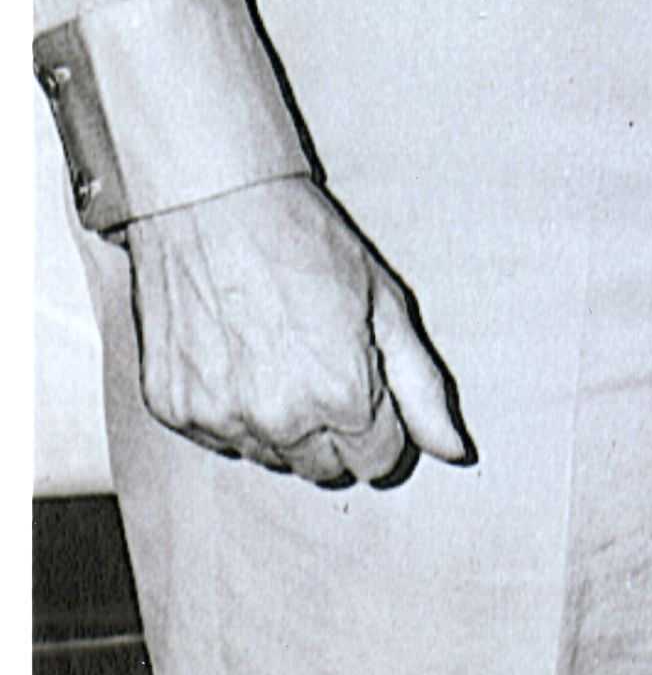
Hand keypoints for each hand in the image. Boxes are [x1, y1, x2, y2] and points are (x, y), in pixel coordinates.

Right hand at [127, 172, 472, 486]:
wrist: (211, 205)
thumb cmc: (306, 246)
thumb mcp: (385, 305)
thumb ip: (422, 389)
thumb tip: (454, 452)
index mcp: (343, 399)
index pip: (378, 463)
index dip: (383, 427)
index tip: (371, 389)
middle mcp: (280, 421)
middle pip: (325, 469)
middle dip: (336, 431)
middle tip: (324, 367)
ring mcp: (221, 418)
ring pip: (271, 458)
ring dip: (283, 426)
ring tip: (278, 356)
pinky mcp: (174, 409)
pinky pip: (219, 438)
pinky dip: (232, 410)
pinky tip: (238, 357)